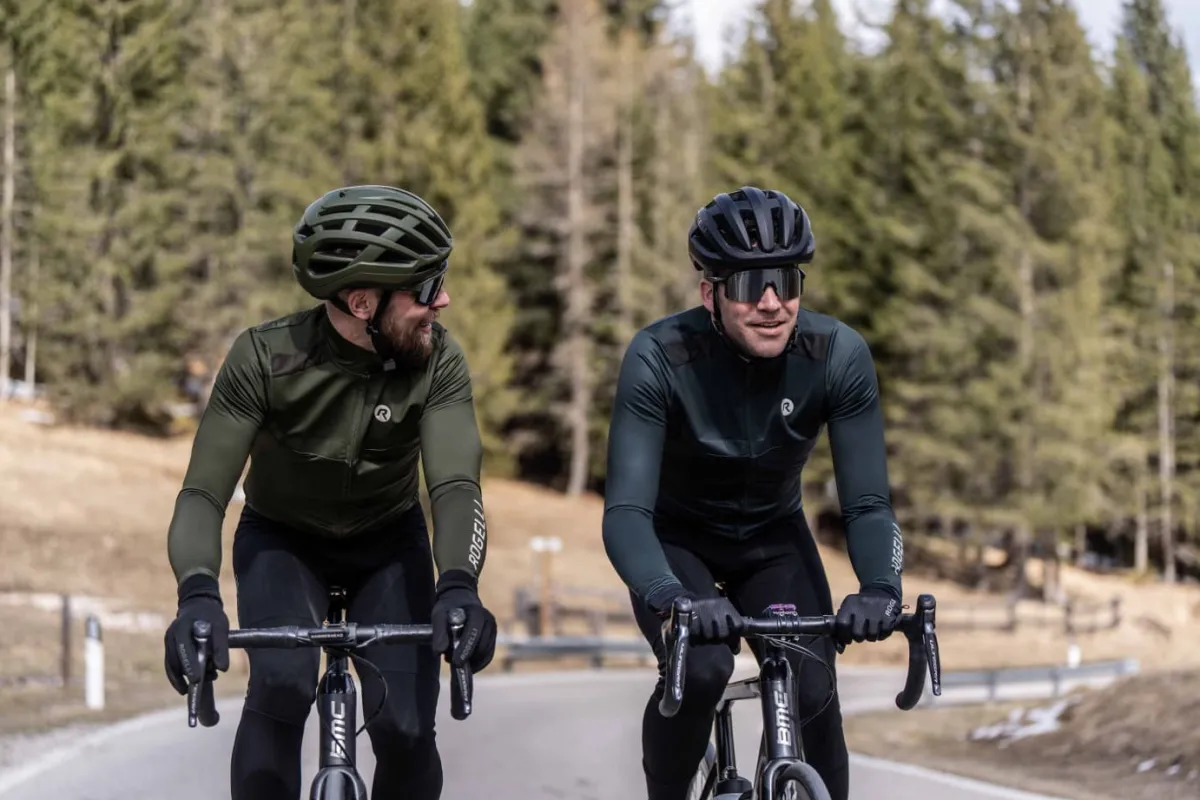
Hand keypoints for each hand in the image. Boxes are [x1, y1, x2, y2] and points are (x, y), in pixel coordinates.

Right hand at [163, 575, 229, 694]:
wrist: (198, 605)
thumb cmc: (210, 615)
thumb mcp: (220, 626)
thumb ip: (220, 646)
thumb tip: (222, 669)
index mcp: (181, 628)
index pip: (184, 648)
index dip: (189, 665)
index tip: (196, 679)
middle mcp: (171, 637)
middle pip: (176, 661)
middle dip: (188, 674)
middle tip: (202, 683)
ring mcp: (168, 644)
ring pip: (173, 666)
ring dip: (186, 677)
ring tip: (208, 678)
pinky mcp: (169, 650)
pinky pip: (172, 667)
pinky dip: (180, 677)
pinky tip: (188, 687)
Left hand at [431, 570, 496, 671]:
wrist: (461, 600)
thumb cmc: (449, 607)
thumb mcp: (439, 615)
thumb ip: (438, 632)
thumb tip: (439, 652)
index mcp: (477, 612)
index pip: (474, 632)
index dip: (465, 648)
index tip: (456, 662)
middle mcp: (489, 621)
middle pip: (481, 647)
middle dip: (466, 657)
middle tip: (448, 659)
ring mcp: (493, 630)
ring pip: (485, 654)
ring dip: (471, 661)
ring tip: (454, 657)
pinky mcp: (493, 638)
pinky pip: (487, 656)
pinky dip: (476, 663)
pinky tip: (465, 662)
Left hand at [834, 588, 899, 648]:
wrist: (882, 590)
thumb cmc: (860, 606)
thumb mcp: (849, 609)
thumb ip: (842, 628)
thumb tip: (840, 650)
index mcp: (850, 604)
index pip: (842, 624)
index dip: (843, 635)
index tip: (847, 638)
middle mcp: (863, 606)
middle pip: (857, 634)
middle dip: (858, 638)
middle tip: (860, 634)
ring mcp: (877, 611)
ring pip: (871, 636)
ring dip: (871, 636)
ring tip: (871, 629)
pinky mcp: (889, 616)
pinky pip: (884, 634)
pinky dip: (882, 634)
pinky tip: (880, 627)